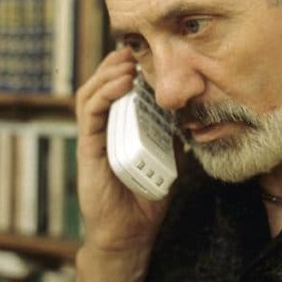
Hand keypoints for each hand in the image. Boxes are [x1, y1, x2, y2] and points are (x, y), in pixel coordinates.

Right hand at [74, 47, 169, 252]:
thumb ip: (172, 136)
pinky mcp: (88, 149)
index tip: (147, 52)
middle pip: (101, 85)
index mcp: (120, 128)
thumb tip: (193, 114)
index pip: (117, 89)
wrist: (130, 233)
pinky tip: (120, 84)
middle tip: (135, 48)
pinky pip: (90, 115)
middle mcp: (103, 129)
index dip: (127, 68)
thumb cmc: (146, 198)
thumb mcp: (168, 159)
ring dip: (108, 73)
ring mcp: (94, 138)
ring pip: (91, 94)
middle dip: (116, 63)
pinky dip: (103, 95)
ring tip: (127, 60)